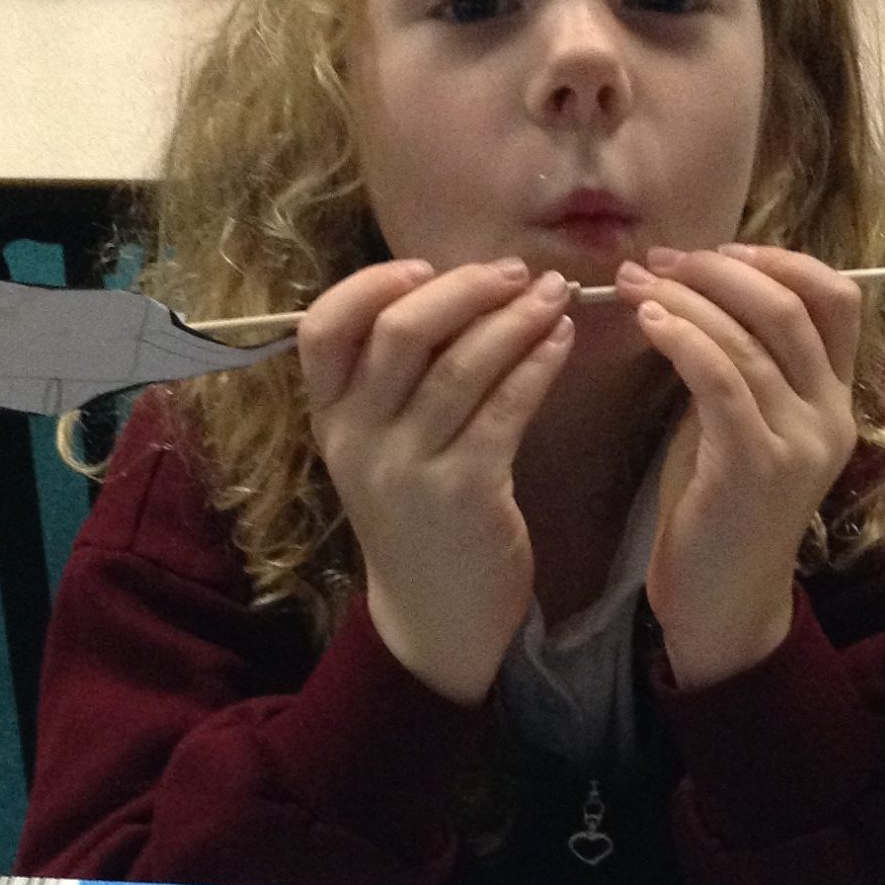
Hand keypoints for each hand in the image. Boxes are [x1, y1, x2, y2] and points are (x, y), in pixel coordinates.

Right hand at [296, 256, 573, 704]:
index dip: (371, 284)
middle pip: (401, 331)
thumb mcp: (379, 449)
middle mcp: (359, 439)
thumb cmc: (417, 516)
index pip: (323, 328)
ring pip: (462, 364)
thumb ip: (393, 381)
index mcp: (330, 418)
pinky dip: (537, 363)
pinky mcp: (465, 493)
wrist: (434, 617)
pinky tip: (561, 341)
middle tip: (516, 273)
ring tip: (554, 295)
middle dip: (465, 288)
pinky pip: (505, 408)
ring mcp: (408, 468)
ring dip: (516, 317)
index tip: (426, 267)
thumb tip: (449, 290)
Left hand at [619, 245, 860, 691]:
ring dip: (687, 299)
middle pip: (793, 305)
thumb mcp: (739, 424)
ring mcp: (800, 442)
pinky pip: (722, 379)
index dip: (780, 259)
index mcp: (836, 399)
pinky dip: (682, 339)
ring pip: (751, 338)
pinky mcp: (758, 466)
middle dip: (721, 269)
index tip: (718, 249)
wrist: (722, 605)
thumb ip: (741, 364)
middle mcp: (832, 415)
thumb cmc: (718, 512)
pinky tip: (647, 322)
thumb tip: (700, 290)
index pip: (837, 298)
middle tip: (660, 258)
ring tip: (635, 283)